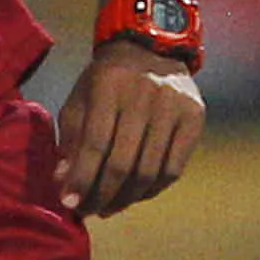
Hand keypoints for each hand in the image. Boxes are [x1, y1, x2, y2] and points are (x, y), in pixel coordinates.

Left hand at [54, 39, 205, 217]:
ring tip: (107, 208)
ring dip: (125, 198)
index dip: (82, 177)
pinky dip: (151, 190)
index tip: (69, 203)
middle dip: (102, 193)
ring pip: (149, 171)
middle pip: (123, 161)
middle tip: (88, 211)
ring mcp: (174, 106)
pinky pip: (173, 169)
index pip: (95, 142)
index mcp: (109, 83)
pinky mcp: (195, 118)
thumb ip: (71, 137)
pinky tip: (133, 196)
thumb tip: (64, 183)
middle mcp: (144, 93)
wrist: (151, 48)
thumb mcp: (81, 96)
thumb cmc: (106, 79)